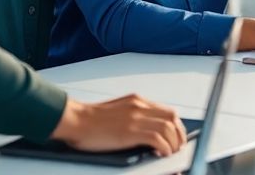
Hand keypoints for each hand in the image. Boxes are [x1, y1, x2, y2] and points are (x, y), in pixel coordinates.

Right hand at [52, 94, 186, 155]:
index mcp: (137, 101)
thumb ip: (134, 116)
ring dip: (173, 142)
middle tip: (178, 146)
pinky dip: (164, 147)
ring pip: (168, 128)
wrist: (75, 120)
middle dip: (179, 133)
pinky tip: (162, 154)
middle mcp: (139, 106)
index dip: (176, 125)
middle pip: (172, 117)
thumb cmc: (91, 120)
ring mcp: (135, 118)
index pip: (167, 110)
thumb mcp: (118, 111)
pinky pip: (157, 138)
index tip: (177, 136)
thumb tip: (147, 130)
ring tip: (171, 153)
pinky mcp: (130, 131)